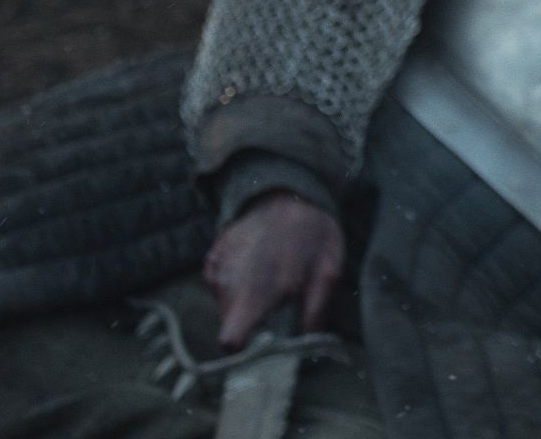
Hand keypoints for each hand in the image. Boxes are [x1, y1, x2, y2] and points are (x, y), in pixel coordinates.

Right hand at [203, 190, 344, 348]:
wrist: (288, 190)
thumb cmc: (313, 234)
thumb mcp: (328, 272)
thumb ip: (315, 313)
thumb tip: (307, 350)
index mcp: (257, 291)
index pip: (230, 339)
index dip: (243, 351)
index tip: (259, 348)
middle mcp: (228, 282)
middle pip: (230, 324)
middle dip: (251, 322)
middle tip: (276, 304)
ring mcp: (216, 268)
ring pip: (225, 304)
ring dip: (245, 300)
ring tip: (270, 276)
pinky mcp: (212, 257)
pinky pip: (220, 284)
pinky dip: (236, 281)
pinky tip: (257, 263)